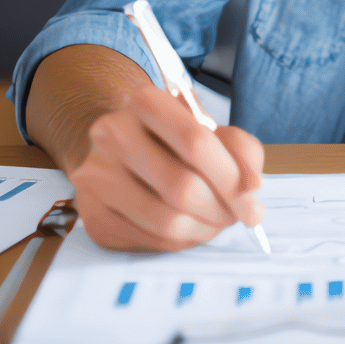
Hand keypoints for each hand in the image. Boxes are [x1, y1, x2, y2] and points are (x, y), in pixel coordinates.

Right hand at [28, 44, 265, 252]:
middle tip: (237, 216)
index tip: (253, 199)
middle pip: (183, 187)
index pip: (195, 142)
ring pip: (167, 220)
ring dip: (204, 230)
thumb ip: (241, 150)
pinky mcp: (91, 212)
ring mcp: (96, 175)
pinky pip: (149, 239)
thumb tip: (250, 190)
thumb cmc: (172, 140)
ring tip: (215, 222)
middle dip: (222, 210)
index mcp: (145, 102)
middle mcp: (112, 134)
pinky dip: (180, 241)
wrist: (120, 150)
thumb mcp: (210, 129)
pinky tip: (187, 227)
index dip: (232, 178)